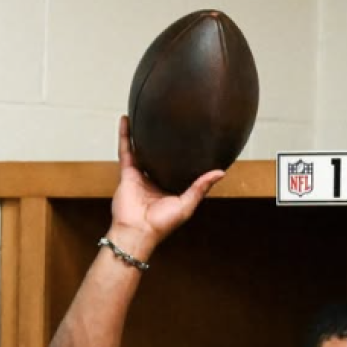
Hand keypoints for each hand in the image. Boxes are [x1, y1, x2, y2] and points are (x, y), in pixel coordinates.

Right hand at [108, 115, 224, 256]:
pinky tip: (126, 119)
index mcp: (171, 188)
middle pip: (160, 157)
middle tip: (171, 123)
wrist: (138, 231)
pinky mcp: (127, 174)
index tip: (196, 141)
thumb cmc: (162, 223)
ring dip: (142, 134)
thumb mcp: (187, 204)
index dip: (186, 157)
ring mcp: (141, 176)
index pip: (179, 168)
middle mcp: (156, 180)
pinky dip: (125, 135)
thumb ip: (201, 187)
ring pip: (142, 150)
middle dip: (164, 142)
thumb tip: (220, 172)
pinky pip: (126, 151)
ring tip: (146, 115)